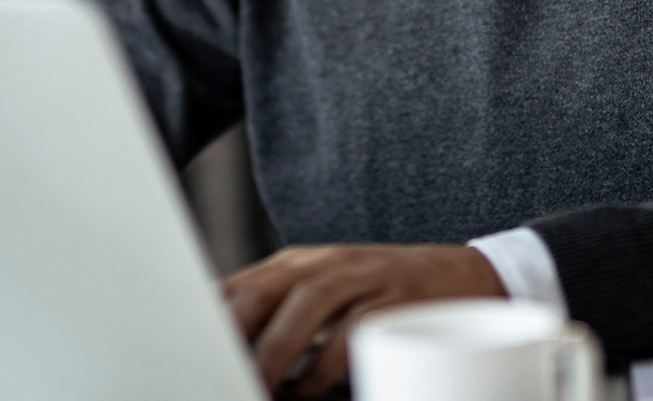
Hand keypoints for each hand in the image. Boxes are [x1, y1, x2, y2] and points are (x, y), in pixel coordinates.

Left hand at [222, 243, 504, 396]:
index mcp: (295, 266)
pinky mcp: (397, 298)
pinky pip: (356, 328)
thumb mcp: (323, 298)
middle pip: (264, 290)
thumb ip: (278, 319)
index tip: (186, 354)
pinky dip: (329, 362)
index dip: (207, 322)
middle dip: (234, 335)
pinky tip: (312, 391)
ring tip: (260, 386)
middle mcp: (324, 264)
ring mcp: (363, 277)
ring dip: (277, 349)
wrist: (467, 277)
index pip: (236, 287)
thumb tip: (228, 355)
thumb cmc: (381, 297)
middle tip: (218, 373)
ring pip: (307, 304)